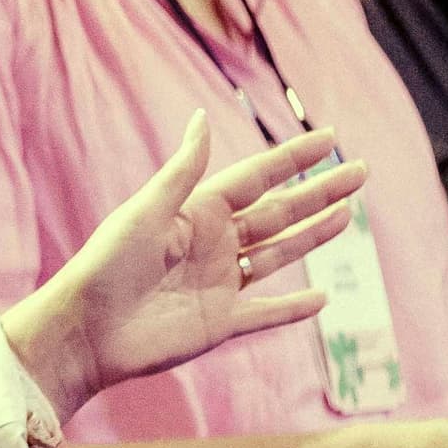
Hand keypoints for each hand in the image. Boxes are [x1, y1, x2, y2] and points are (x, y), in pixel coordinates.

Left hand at [0, 121, 366, 419]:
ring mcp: (220, 283)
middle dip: (319, 193)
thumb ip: (183, 170)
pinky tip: (323, 297)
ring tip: (348, 215)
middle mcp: (214, 243)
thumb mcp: (146, 210)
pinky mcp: (221, 322)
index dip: (294, 158)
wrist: (87, 330)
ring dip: (314, 236)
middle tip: (361, 172)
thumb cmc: (107, 264)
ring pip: (279, 254)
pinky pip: (267, 311)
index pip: (258, 177)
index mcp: (198, 211)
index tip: (330, 139)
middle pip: (279, 212)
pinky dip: (294, 307)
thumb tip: (202, 116)